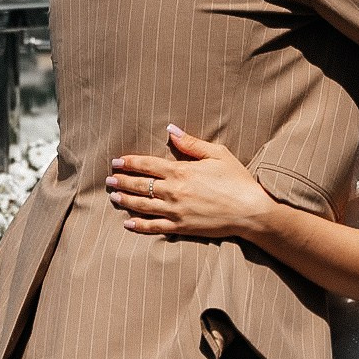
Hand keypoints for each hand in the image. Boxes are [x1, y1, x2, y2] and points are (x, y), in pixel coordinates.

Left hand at [106, 126, 276, 239]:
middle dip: (122, 181)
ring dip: (125, 200)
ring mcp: (175, 211)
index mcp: (180, 171)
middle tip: (109, 180)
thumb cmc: (236, 180)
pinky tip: (128, 224)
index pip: (147, 165)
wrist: (250, 211)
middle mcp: (173, 191)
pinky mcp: (181, 227)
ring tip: (113, 197)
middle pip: (139, 185)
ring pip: (142, 206)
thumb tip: (170, 131)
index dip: (129, 163)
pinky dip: (139, 226)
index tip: (117, 162)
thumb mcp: (217, 154)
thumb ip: (191, 143)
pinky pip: (154, 227)